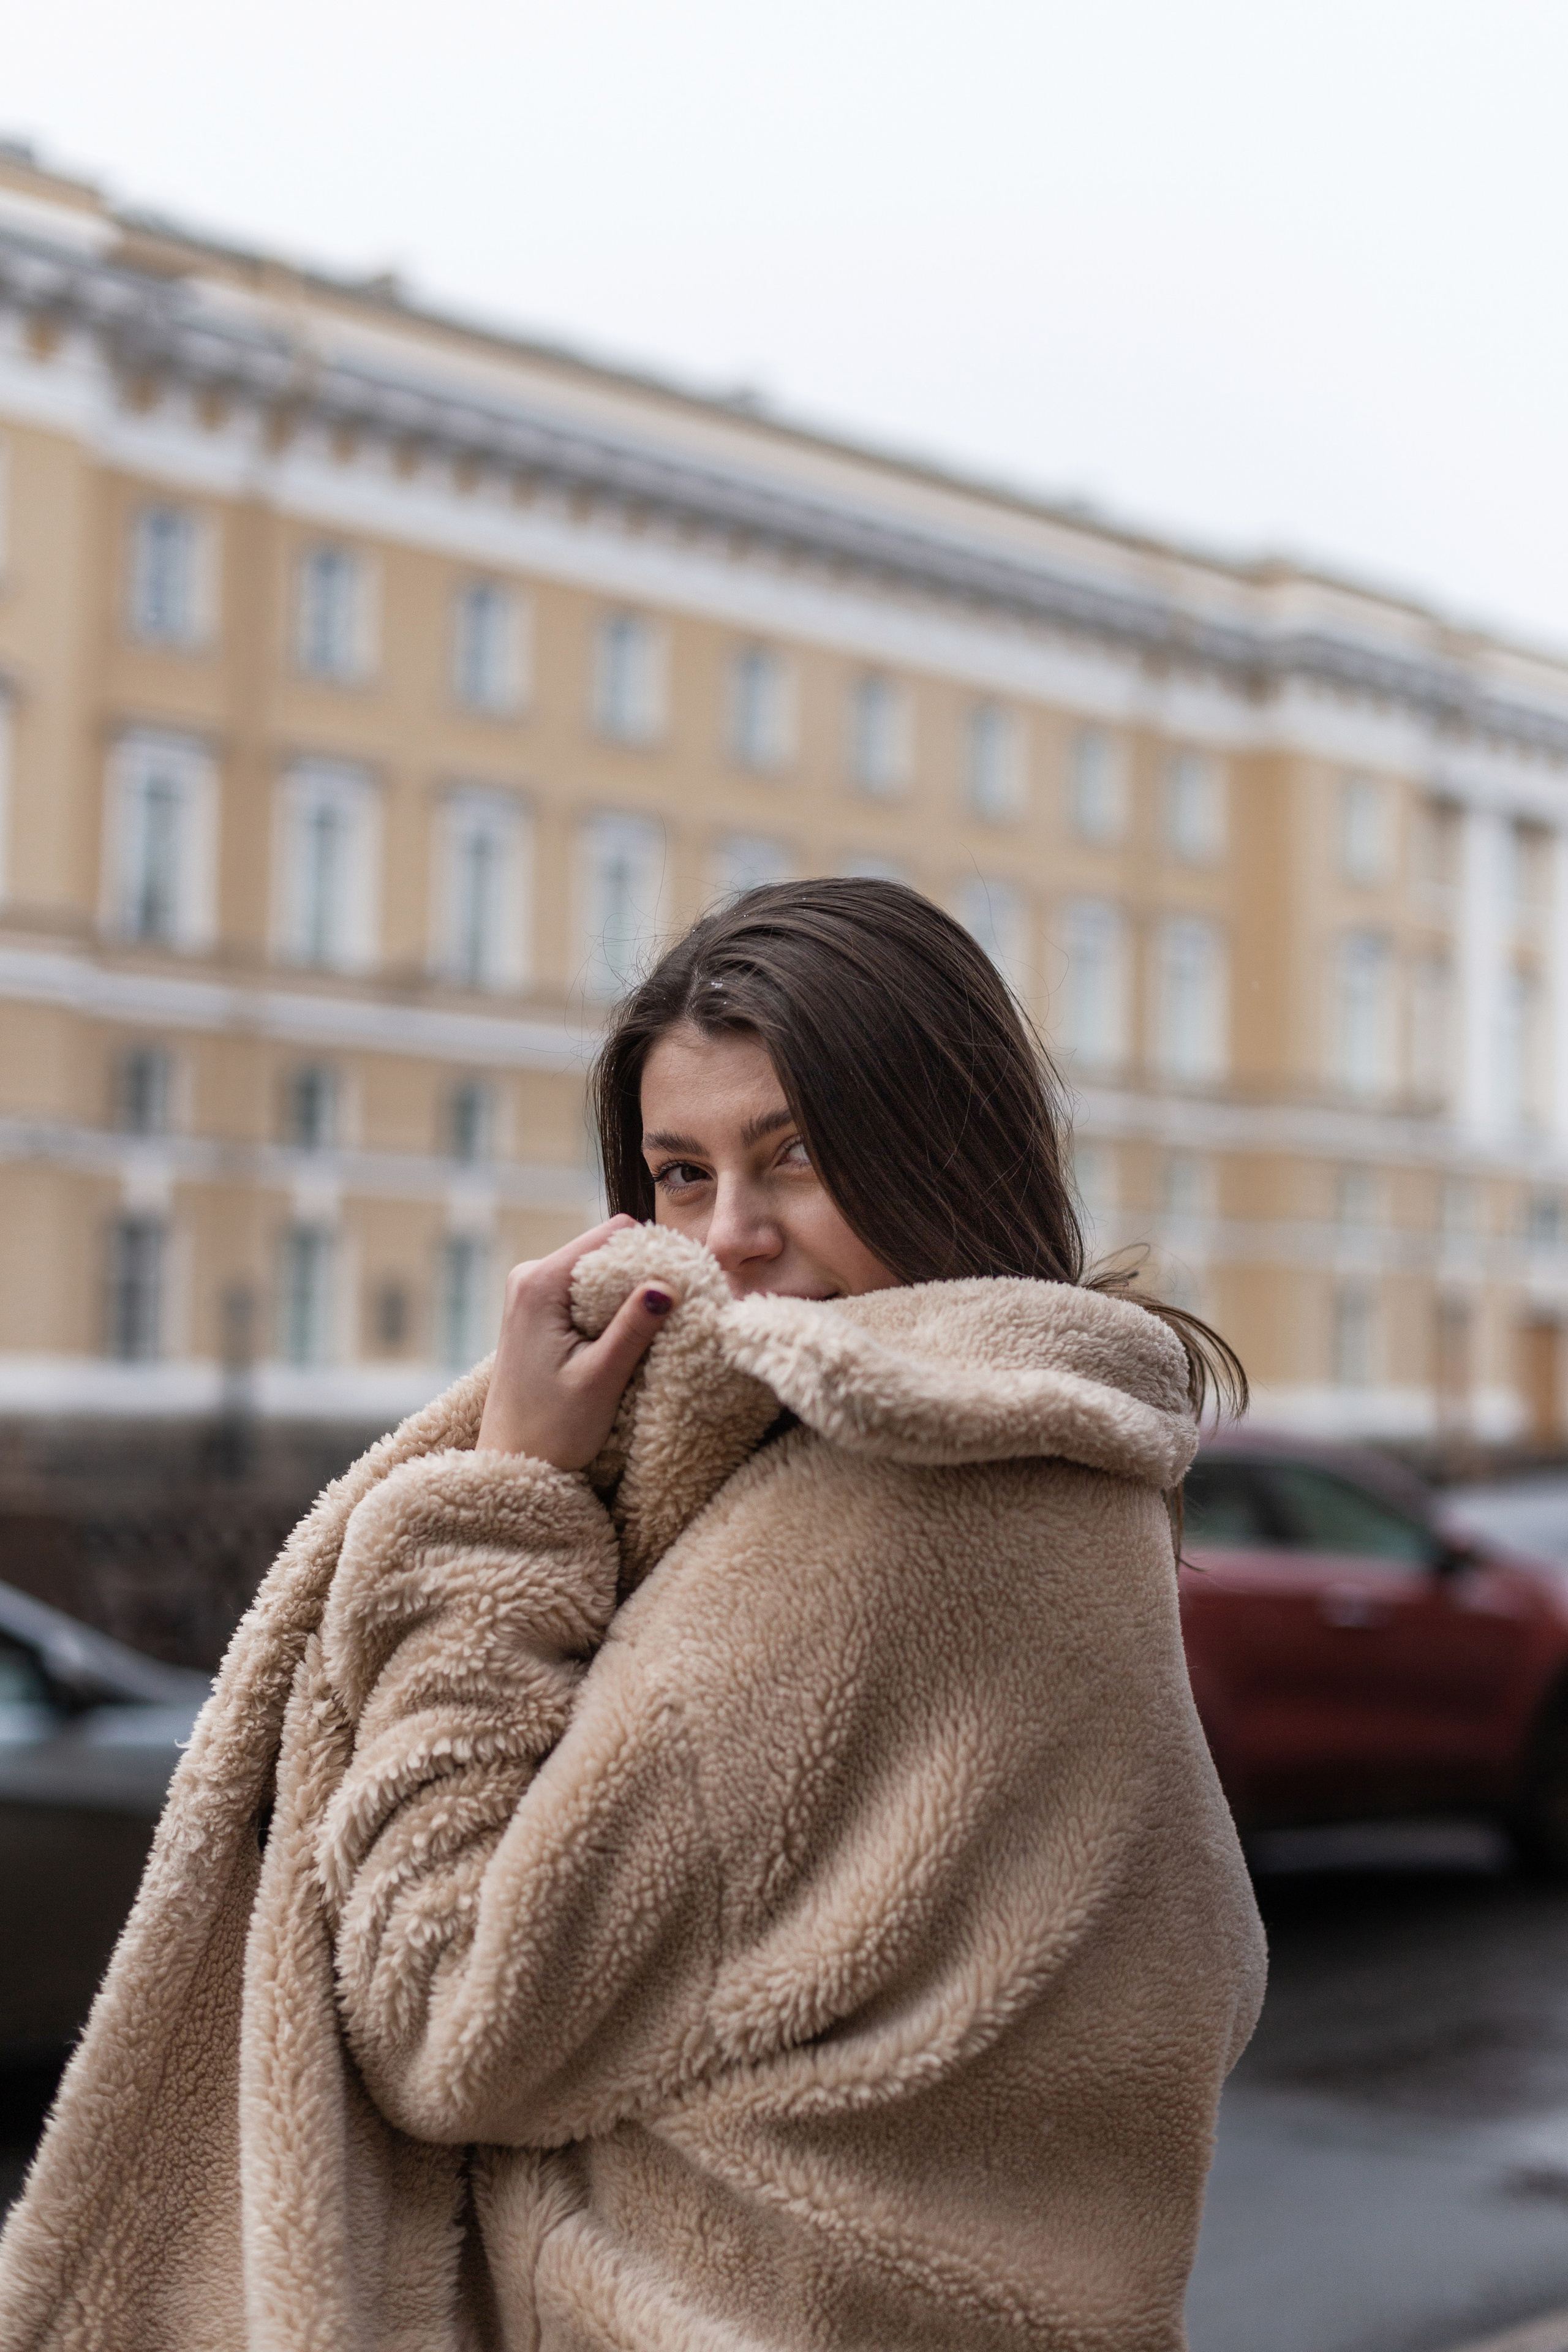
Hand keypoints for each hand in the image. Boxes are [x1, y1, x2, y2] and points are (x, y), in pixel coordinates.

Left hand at [474, 1217, 679, 1470]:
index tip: (679, 1288)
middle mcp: (530, 1276)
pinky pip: (585, 1290)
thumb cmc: (550, 1431)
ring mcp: (531, 1291)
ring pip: (598, 1270)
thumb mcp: (600, 1380)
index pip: (613, 1234)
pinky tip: (622, 1341)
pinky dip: (610, 1309)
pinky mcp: (537, 1310)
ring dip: (627, 1295)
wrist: (511, 1464)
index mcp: (540, 1282)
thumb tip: (668, 1284)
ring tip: (646, 1335)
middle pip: (606, 1248)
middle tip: (668, 1317)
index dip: (652, 1253)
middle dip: (641, 1275)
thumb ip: (633, 1328)